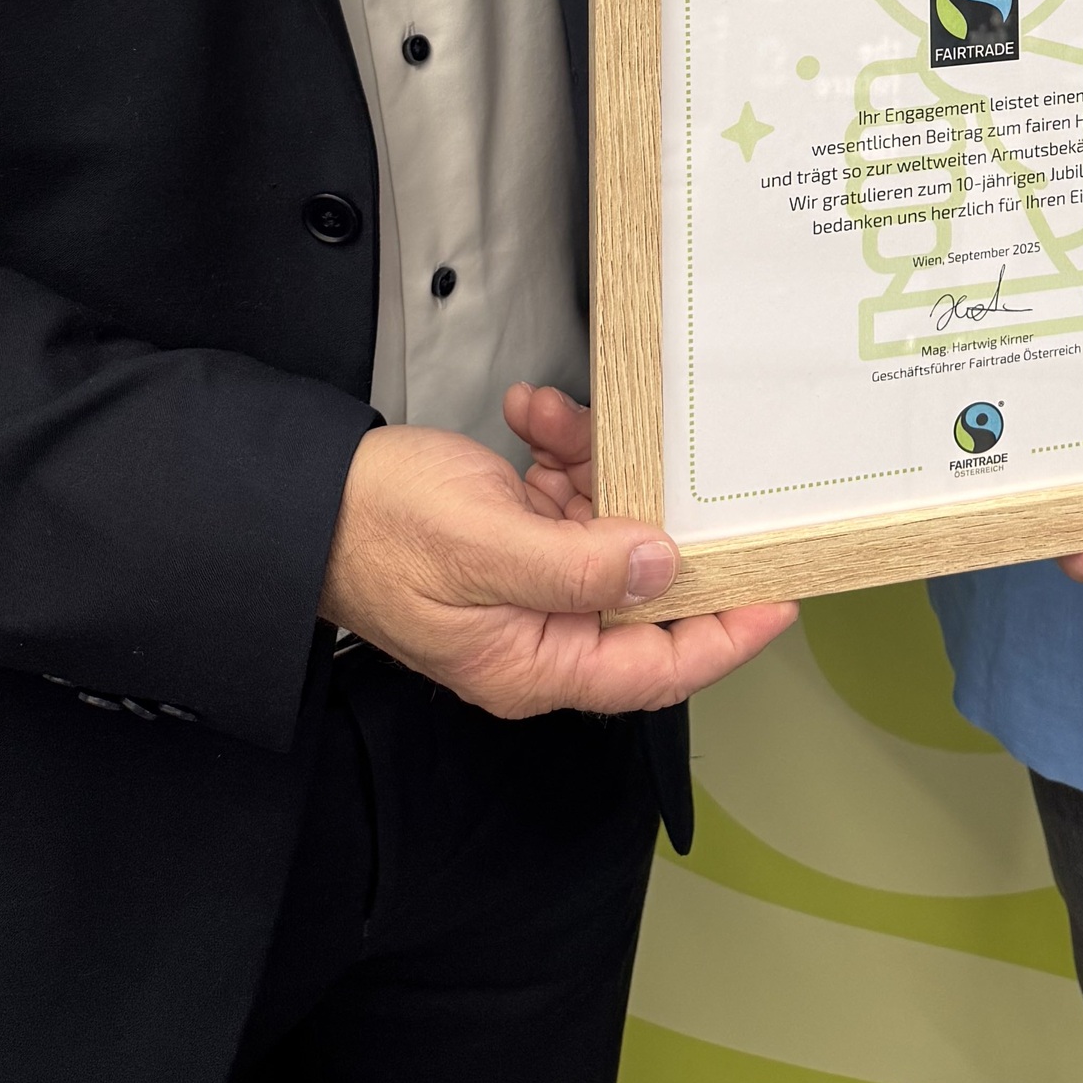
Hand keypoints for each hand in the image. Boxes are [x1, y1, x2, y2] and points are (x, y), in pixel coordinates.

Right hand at [317, 390, 794, 716]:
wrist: (300, 493)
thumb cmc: (378, 529)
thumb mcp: (485, 544)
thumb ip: (579, 565)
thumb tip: (665, 571)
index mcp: (536, 663)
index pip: (656, 668)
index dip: (726, 634)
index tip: (782, 593)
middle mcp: (541, 631)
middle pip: (640, 586)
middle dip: (651, 515)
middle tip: (677, 462)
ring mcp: (528, 583)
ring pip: (607, 525)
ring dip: (593, 463)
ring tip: (553, 423)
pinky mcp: (514, 536)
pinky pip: (566, 494)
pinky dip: (560, 450)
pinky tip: (531, 414)